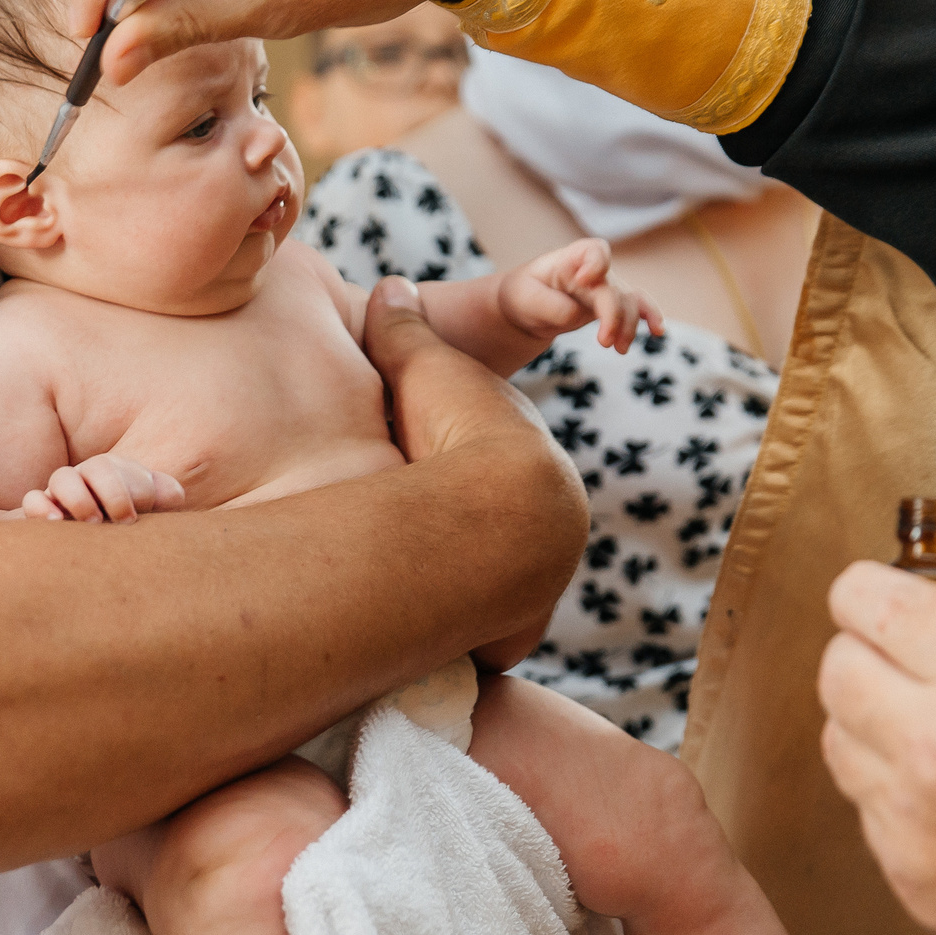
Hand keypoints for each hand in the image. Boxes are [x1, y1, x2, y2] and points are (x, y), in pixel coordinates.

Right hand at [20, 454, 185, 522]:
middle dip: (114, 493)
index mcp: (115, 472)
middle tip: (124, 521)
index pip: (124, 468)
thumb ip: (166, 495)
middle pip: (97, 467)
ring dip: (79, 498)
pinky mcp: (41, 512)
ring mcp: (62, 493)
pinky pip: (32, 500)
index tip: (137, 519)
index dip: (134, 490)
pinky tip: (57, 524)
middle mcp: (88, 477)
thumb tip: (173, 495)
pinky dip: (41, 508)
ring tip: (93, 522)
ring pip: (62, 478)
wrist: (103, 545)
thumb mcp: (153, 509)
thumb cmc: (131, 524)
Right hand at [362, 276, 588, 665]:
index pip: (494, 470)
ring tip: (419, 602)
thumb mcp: (424, 370)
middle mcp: (547, 521)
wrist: (502, 513)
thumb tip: (389, 285)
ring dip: (470, 597)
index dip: (458, 472)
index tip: (425, 478)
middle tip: (420, 547)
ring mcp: (538, 582)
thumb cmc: (461, 433)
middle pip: (502, 535)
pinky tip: (435, 649)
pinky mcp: (515, 632)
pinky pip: (491, 642)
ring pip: (502, 592)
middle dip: (470, 541)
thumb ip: (403, 330)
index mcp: (526, 460)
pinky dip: (467, 644)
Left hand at [497, 238, 664, 352]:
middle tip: (604, 342)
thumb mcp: (524, 299)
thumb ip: (552, 306)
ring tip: (619, 349)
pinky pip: (637, 309)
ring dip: (629, 326)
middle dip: (613, 315)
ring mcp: (606, 289)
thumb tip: (580, 315)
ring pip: (630, 303)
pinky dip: (650, 317)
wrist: (527, 308)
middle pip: (614, 288)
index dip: (596, 264)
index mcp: (571, 259)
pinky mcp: (611, 307)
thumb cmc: (523, 295)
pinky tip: (658, 331)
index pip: (594, 251)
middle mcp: (594, 271)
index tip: (584, 281)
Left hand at [817, 552, 935, 934]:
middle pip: (835, 664)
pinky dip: (893, 785)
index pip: (866, 599)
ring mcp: (914, 818)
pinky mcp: (907, 873)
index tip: (901, 594)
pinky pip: (865, 803)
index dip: (875, 587)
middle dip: (869, 648)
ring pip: (837, 734)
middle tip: (918, 657)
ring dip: (873, 718)